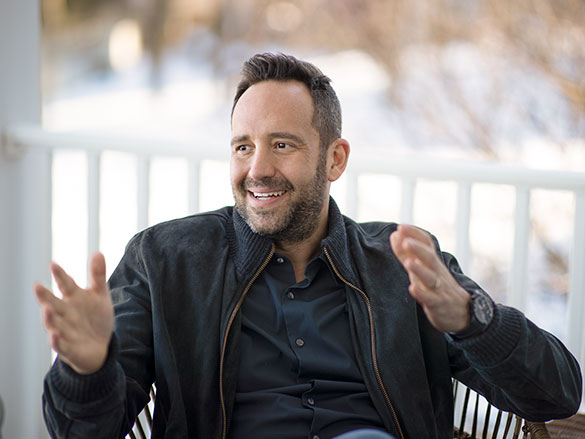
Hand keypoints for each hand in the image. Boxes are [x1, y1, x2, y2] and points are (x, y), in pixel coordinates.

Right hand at [34, 253, 113, 374]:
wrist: (100, 346)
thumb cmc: (96, 318)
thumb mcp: (100, 295)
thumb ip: (97, 275)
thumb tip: (98, 252)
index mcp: (73, 298)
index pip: (65, 284)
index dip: (60, 275)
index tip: (53, 264)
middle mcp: (65, 313)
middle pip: (53, 303)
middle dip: (45, 296)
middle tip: (37, 286)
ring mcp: (64, 330)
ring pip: (53, 323)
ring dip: (49, 317)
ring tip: (47, 308)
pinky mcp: (68, 348)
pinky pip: (60, 344)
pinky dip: (56, 340)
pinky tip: (54, 335)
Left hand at [390, 225, 469, 332]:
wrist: (459, 310)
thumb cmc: (435, 284)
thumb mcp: (421, 267)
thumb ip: (406, 253)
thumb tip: (394, 235)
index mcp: (431, 261)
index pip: (426, 243)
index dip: (415, 234)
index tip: (401, 227)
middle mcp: (436, 271)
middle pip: (429, 257)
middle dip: (418, 248)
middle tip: (406, 241)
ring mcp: (438, 288)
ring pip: (430, 278)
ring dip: (419, 270)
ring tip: (409, 262)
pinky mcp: (437, 304)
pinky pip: (430, 298)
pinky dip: (421, 293)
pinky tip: (412, 288)